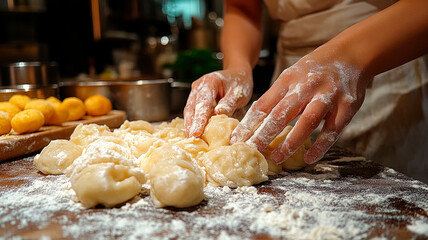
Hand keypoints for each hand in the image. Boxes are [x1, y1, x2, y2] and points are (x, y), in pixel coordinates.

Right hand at [184, 69, 252, 136]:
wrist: (236, 75)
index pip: (202, 103)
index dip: (199, 119)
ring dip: (190, 125)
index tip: (196, 132)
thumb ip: (229, 103)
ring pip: (189, 111)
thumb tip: (219, 114)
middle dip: (191, 125)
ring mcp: (195, 93)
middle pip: (192, 108)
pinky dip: (194, 123)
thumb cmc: (239, 82)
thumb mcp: (239, 93)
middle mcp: (198, 87)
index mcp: (209, 82)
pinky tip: (195, 133)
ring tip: (192, 139)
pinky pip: (193, 112)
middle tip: (191, 139)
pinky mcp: (196, 100)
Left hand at [230, 49, 369, 163]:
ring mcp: (327, 96)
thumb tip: (254, 121)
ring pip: (307, 121)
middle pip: (282, 113)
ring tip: (277, 158)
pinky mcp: (346, 106)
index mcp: (288, 79)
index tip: (236, 139)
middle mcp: (306, 87)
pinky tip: (309, 158)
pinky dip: (320, 146)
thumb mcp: (291, 75)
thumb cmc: (314, 70)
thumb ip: (276, 96)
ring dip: (291, 142)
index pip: (264, 104)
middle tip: (251, 151)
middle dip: (264, 134)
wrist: (351, 54)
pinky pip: (332, 130)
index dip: (249, 123)